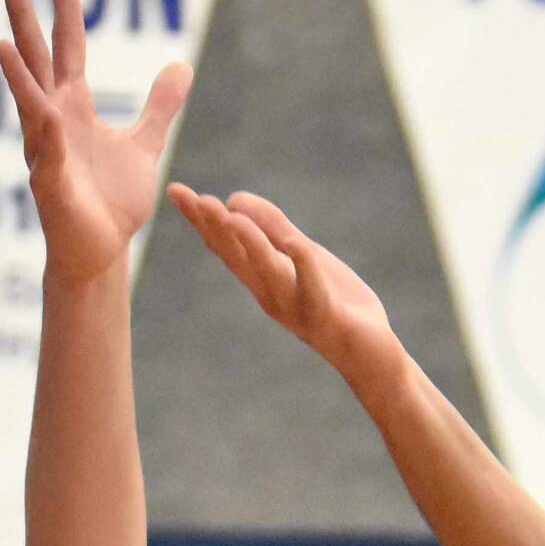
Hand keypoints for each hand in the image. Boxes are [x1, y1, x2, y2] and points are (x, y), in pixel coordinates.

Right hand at [0, 0, 190, 282]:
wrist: (103, 249)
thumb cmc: (112, 199)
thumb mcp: (144, 142)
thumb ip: (160, 105)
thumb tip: (181, 64)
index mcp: (71, 106)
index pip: (66, 42)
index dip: (64, 3)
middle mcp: (51, 119)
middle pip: (35, 57)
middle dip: (23, 18)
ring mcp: (45, 148)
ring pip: (28, 102)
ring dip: (17, 74)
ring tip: (2, 41)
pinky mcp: (51, 182)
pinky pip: (45, 153)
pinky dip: (42, 132)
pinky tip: (40, 112)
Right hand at [167, 186, 401, 380]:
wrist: (369, 355)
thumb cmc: (334, 302)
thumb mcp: (302, 255)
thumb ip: (272, 227)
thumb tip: (233, 199)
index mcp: (262, 278)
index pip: (225, 245)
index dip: (200, 219)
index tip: (175, 191)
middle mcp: (270, 293)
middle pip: (237, 257)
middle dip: (215, 227)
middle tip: (193, 198)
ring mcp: (296, 306)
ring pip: (269, 271)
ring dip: (250, 243)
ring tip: (231, 215)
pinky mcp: (326, 315)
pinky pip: (313, 289)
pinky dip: (305, 267)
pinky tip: (297, 245)